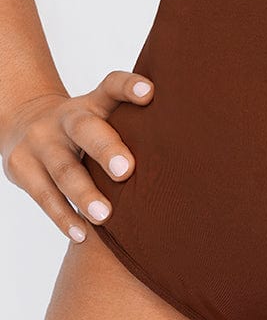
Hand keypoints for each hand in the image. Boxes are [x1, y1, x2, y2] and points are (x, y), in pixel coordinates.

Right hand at [0, 70, 154, 243]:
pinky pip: (44, 196)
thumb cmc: (85, 130)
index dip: (129, 87)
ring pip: (63, 169)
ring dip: (85, 194)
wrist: (24, 125)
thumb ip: (135, 126)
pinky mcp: (21, 167)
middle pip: (85, 129)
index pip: (112, 86)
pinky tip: (82, 233)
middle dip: (106, 149)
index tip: (150, 92)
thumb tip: (190, 151)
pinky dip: (64, 217)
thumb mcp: (104, 117)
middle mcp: (66, 118)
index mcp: (93, 102)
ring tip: (105, 215)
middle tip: (126, 170)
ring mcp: (41, 142)